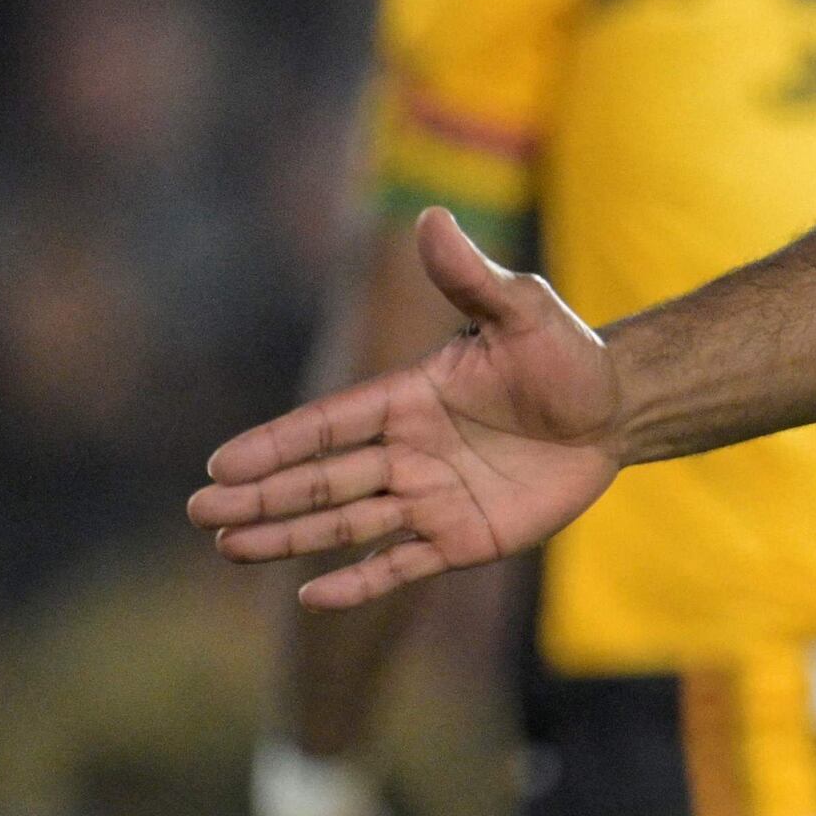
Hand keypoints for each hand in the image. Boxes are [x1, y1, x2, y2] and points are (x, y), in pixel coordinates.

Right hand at [190, 208, 621, 608]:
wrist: (615, 409)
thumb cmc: (566, 355)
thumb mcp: (523, 312)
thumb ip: (472, 278)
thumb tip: (432, 218)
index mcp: (407, 399)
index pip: (329, 424)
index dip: (277, 444)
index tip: (222, 463)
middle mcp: (406, 452)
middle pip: (321, 479)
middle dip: (261, 497)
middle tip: (200, 511)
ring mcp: (430, 498)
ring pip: (346, 523)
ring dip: (288, 537)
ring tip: (229, 547)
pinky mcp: (462, 538)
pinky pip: (402, 564)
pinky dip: (360, 582)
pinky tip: (314, 597)